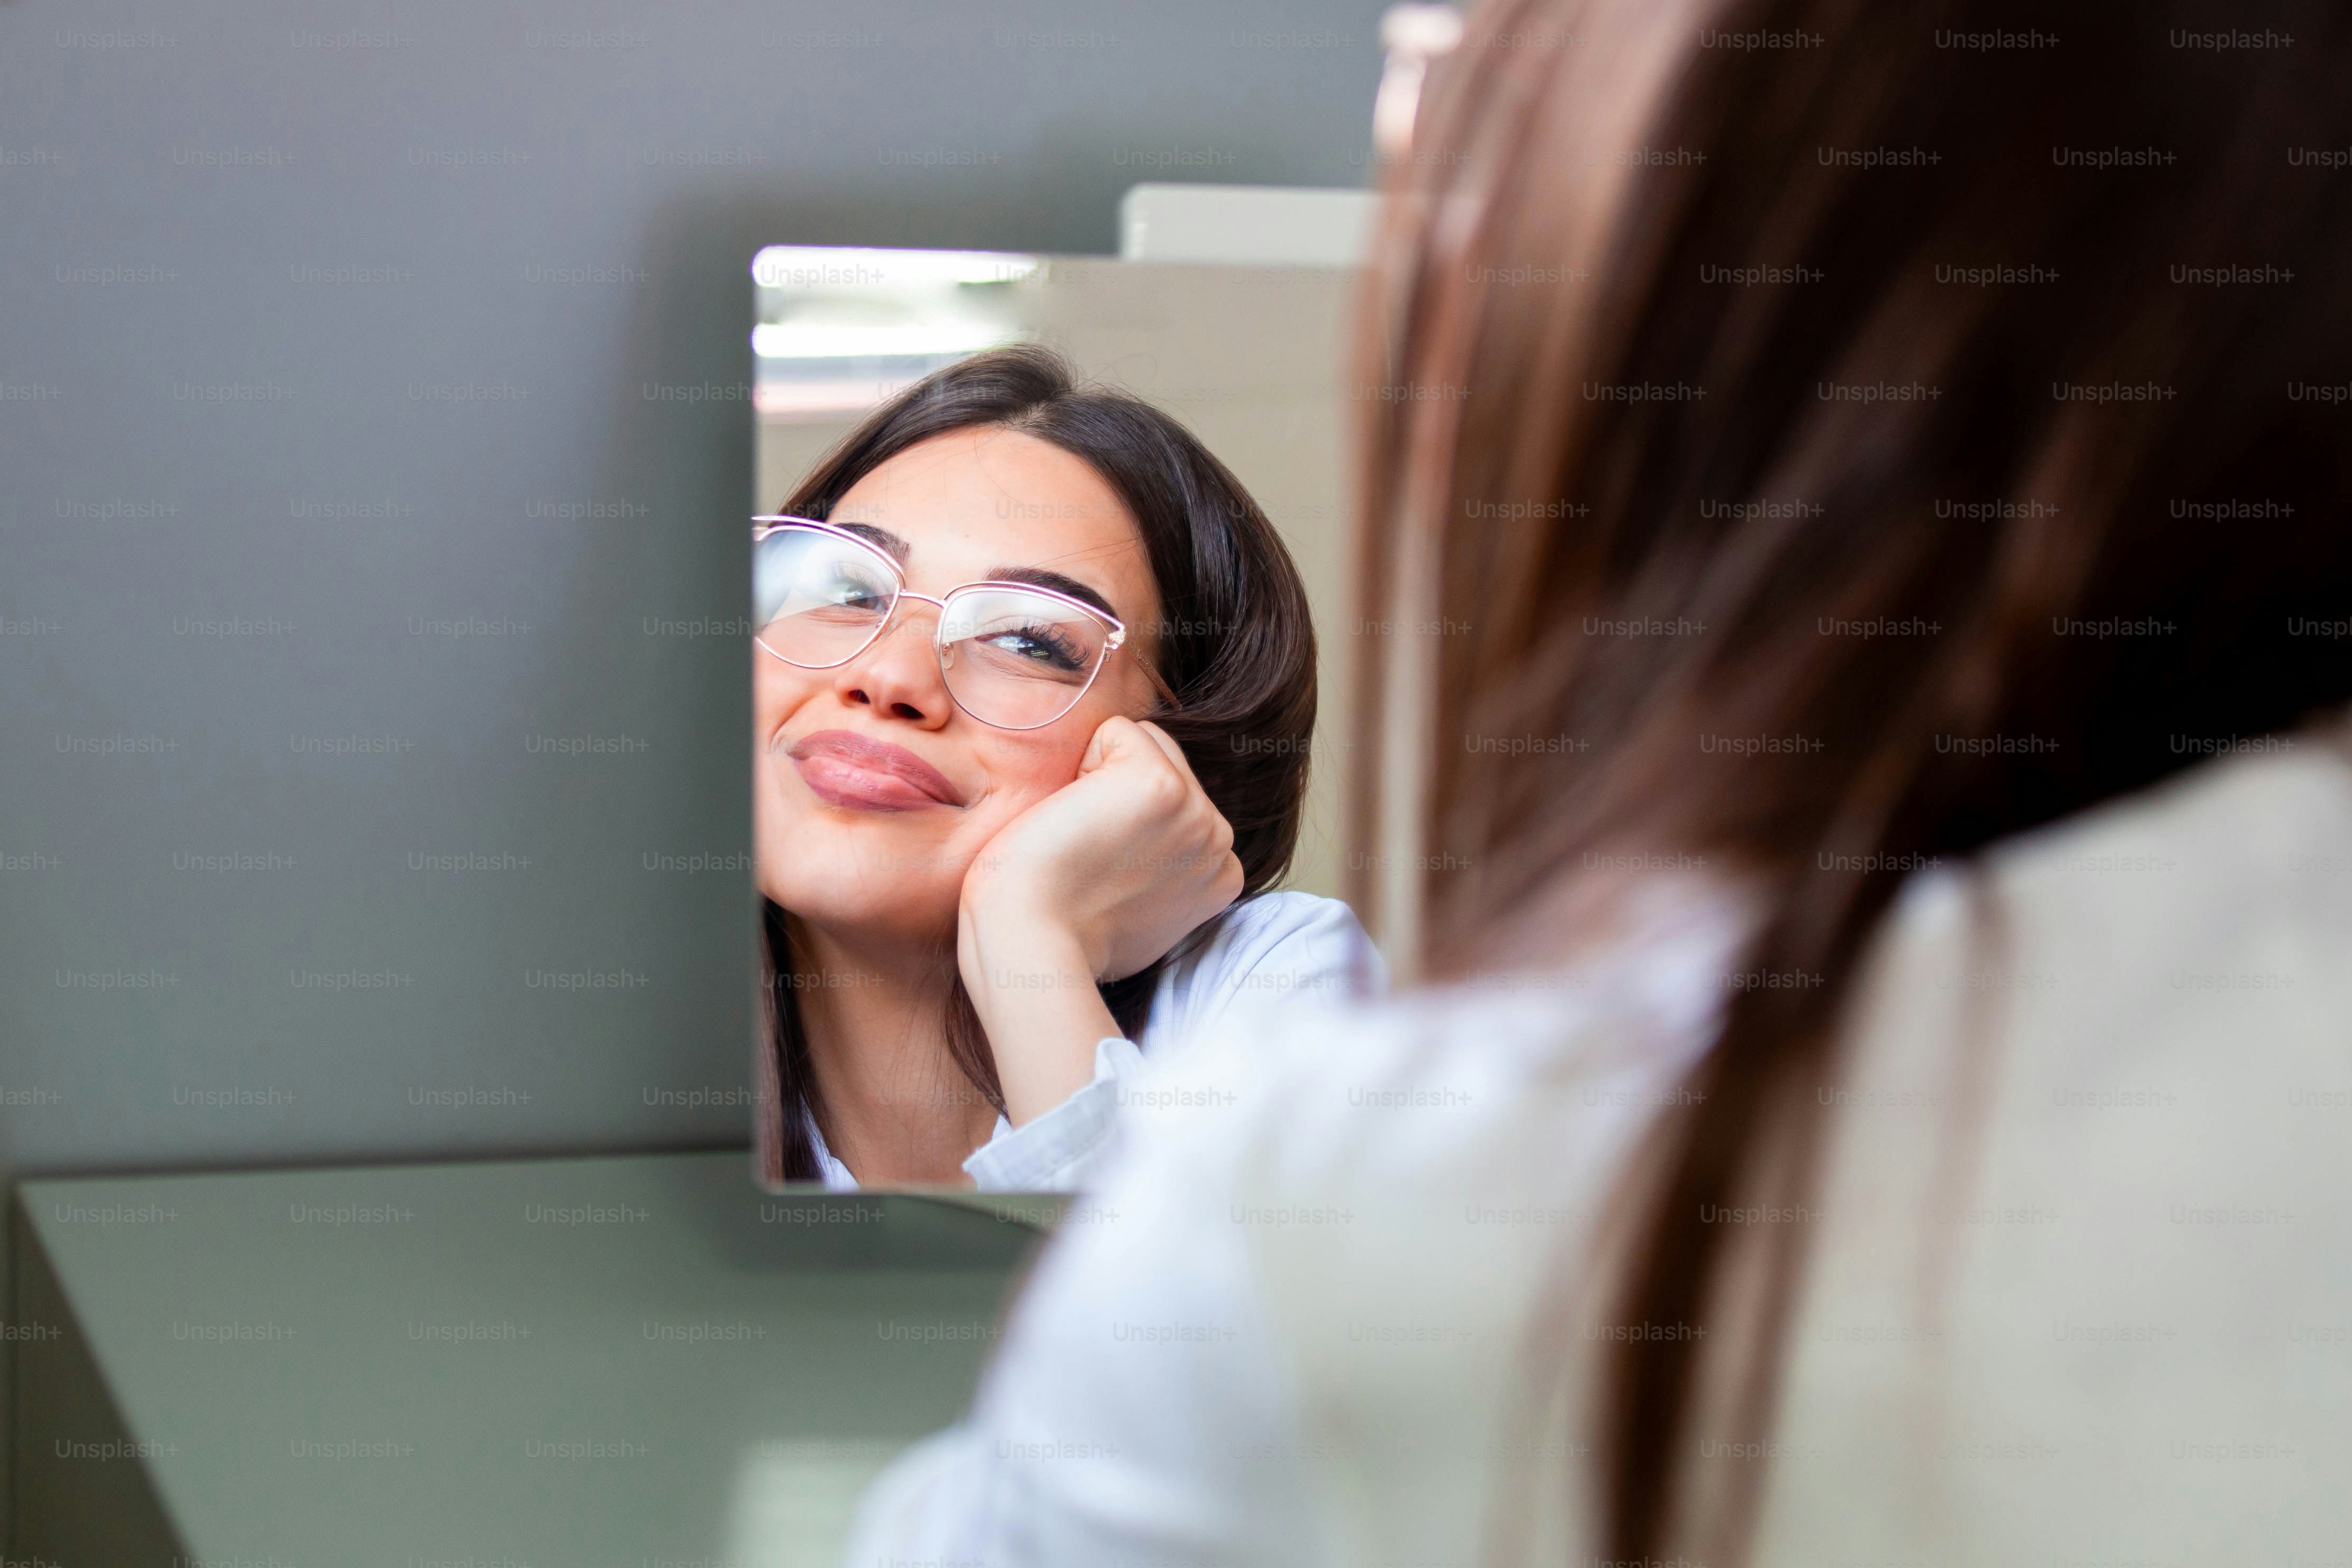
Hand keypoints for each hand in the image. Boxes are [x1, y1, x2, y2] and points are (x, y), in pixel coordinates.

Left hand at [956, 718, 1243, 1126]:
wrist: (1031, 941)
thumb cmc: (1061, 933)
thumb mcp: (1138, 909)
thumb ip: (1163, 869)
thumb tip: (1142, 843)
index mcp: (1221, 873)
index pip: (1179, 801)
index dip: (1129, 823)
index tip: (1105, 876)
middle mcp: (1219, 841)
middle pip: (1166, 762)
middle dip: (1119, 792)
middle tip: (1088, 856)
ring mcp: (1196, 812)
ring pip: (1143, 742)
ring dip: (1101, 777)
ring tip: (1083, 838)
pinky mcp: (1159, 785)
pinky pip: (1116, 732)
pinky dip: (1082, 763)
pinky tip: (1074, 819)